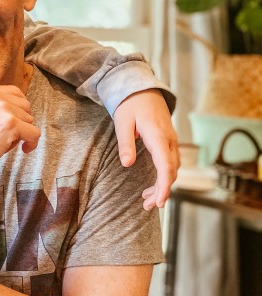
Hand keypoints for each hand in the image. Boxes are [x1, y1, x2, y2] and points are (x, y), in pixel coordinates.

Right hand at [0, 84, 40, 180]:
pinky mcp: (11, 125)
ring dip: (22, 133)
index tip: (13, 122)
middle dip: (21, 121)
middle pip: (25, 106)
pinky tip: (24, 150)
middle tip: (9, 136)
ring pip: (29, 120)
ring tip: (6, 143)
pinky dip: (32, 143)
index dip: (18, 109)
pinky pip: (34, 133)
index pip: (15, 93)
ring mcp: (3, 109)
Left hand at [113, 89, 179, 209]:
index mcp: (158, 136)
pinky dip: (164, 177)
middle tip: (148, 206)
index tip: (160, 202)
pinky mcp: (168, 142)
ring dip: (163, 186)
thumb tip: (127, 164)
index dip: (165, 186)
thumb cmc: (130, 105)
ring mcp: (171, 141)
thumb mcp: (122, 122)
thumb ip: (125, 144)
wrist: (142, 89)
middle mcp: (169, 140)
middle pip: (171, 171)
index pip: (166, 166)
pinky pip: (170, 163)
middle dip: (162, 191)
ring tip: (147, 201)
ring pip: (172, 169)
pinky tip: (152, 186)